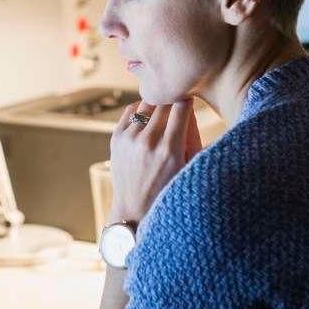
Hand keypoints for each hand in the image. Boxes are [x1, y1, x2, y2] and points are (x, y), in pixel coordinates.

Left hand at [108, 99, 201, 223]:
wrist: (134, 210)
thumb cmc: (168, 191)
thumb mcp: (188, 168)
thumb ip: (193, 137)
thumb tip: (189, 106)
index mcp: (169, 151)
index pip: (182, 107)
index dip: (188, 101)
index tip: (191, 100)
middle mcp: (147, 142)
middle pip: (164, 102)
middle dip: (173, 98)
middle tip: (178, 100)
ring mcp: (129, 139)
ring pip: (147, 103)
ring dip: (158, 103)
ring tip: (165, 107)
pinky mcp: (116, 138)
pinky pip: (131, 110)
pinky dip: (141, 108)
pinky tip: (149, 115)